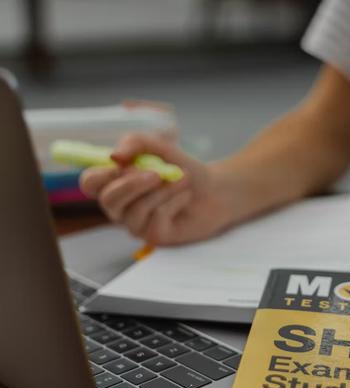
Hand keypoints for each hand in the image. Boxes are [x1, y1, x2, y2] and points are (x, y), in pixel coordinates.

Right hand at [80, 134, 240, 244]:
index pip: (89, 183)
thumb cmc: (182, 168)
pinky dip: (174, 203)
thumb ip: (134, 143)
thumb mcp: (158, 147)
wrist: (215, 188)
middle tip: (158, 173)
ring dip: (163, 191)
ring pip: (136, 211)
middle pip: (109, 200)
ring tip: (182, 181)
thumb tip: (114, 157)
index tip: (120, 165)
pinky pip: (156, 220)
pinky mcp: (155, 237)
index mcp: (115, 183)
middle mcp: (121, 207)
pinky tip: (184, 198)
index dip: (100, 175)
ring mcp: (136, 224)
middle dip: (133, 184)